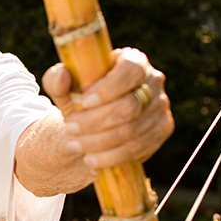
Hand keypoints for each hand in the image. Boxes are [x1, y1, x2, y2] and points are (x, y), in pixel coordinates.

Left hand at [41, 47, 172, 169]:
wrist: (95, 123)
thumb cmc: (81, 98)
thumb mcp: (65, 88)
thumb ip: (58, 79)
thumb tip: (61, 76)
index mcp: (134, 61)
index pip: (130, 71)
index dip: (109, 88)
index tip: (84, 101)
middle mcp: (154, 81)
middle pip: (129, 106)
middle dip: (96, 120)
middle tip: (70, 127)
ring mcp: (161, 106)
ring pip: (132, 130)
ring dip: (99, 141)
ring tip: (74, 144)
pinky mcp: (163, 129)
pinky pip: (138, 148)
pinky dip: (111, 156)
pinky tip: (91, 159)